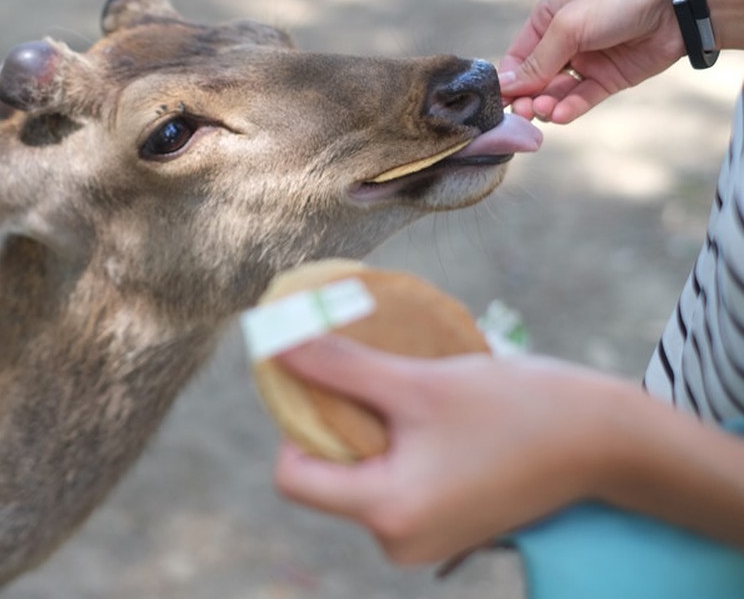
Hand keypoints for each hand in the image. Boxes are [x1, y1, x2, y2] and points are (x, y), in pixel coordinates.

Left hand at [272, 338, 630, 563]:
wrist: (608, 442)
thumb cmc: (517, 409)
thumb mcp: (418, 382)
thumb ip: (340, 366)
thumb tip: (274, 341)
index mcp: (388, 514)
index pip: (292, 473)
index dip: (296, 421)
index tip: (327, 378)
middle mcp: (399, 542)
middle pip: (324, 475)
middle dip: (338, 422)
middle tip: (376, 378)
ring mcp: (423, 540)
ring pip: (359, 475)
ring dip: (371, 429)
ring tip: (416, 396)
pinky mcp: (445, 527)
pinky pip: (392, 482)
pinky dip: (398, 444)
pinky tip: (432, 415)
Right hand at [498, 0, 686, 123]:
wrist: (676, 5)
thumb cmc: (617, 1)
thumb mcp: (568, 26)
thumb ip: (537, 61)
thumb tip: (506, 87)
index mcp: (547, 21)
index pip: (519, 58)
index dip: (510, 80)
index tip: (502, 100)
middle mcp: (563, 42)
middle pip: (535, 79)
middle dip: (527, 96)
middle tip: (523, 111)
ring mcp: (586, 62)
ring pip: (556, 92)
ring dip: (547, 104)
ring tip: (544, 111)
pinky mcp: (607, 79)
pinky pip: (582, 98)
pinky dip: (569, 108)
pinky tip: (560, 114)